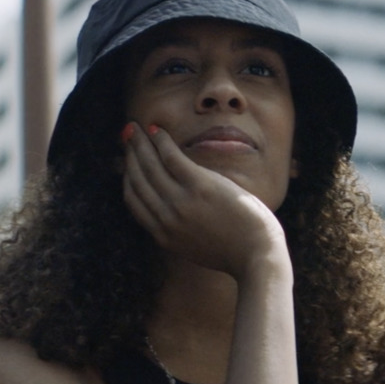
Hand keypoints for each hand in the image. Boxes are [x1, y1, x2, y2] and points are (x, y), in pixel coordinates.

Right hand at [122, 122, 286, 279]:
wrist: (257, 255)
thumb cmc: (236, 251)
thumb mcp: (198, 246)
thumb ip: (182, 230)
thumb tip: (177, 212)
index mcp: (163, 235)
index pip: (134, 201)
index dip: (128, 177)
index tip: (128, 161)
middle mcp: (166, 218)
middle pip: (138, 180)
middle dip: (130, 155)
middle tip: (127, 136)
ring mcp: (181, 203)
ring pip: (150, 166)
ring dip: (140, 143)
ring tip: (134, 128)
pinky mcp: (200, 187)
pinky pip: (171, 158)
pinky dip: (161, 142)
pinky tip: (156, 130)